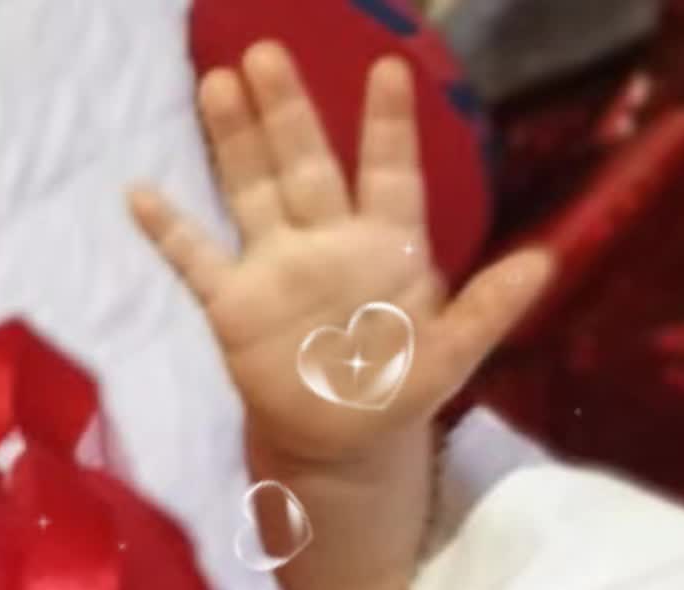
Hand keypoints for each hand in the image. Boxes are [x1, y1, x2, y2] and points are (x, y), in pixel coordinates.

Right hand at [129, 40, 550, 465]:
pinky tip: (139, 194)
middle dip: (288, 111)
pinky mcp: (233, 304)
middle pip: (306, 163)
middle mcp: (326, 241)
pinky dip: (169, 229)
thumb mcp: (450, 359)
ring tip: (217, 82)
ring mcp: (275, 266)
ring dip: (235, 140)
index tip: (391, 69)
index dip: (389, 126)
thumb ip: (488, 310)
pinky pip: (196, 258)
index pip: (390, 174)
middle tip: (268, 51)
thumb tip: (544, 263)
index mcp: (384, 247)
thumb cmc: (395, 393)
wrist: (339, 445)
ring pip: (252, 189)